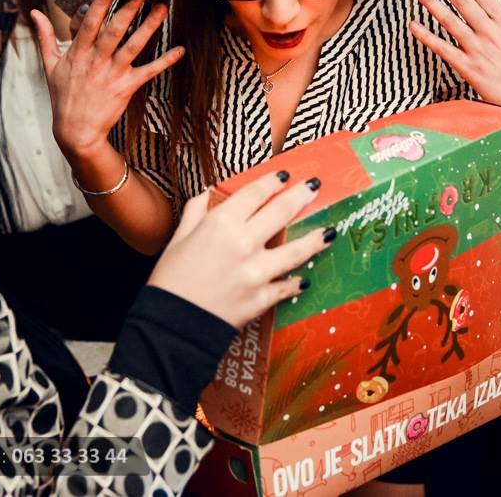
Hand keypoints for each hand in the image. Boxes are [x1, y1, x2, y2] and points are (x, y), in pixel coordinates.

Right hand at [31, 0, 183, 157]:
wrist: (75, 131)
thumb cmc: (63, 97)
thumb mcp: (49, 65)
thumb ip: (45, 36)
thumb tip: (35, 13)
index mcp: (78, 53)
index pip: (89, 24)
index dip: (100, 5)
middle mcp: (96, 61)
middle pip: (115, 30)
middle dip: (130, 8)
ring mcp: (112, 74)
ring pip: (133, 46)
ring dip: (149, 27)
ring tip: (162, 9)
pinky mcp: (126, 87)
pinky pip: (148, 72)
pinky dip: (165, 61)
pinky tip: (180, 50)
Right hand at [150, 173, 333, 328]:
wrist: (171, 326)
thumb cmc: (170, 280)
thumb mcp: (177, 239)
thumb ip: (195, 212)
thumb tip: (207, 193)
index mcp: (221, 223)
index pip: (254, 193)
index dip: (272, 181)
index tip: (284, 175)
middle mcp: (244, 242)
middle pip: (281, 211)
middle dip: (301, 195)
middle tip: (315, 186)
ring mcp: (257, 271)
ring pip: (295, 250)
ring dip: (315, 239)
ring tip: (330, 231)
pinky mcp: (262, 297)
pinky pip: (286, 287)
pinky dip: (296, 283)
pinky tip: (305, 280)